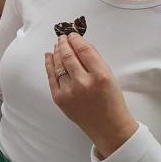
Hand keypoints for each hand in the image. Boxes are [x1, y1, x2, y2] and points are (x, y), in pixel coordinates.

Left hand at [45, 33, 137, 157]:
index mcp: (101, 76)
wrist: (108, 127)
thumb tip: (78, 44)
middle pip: (68, 55)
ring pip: (58, 64)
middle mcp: (83, 83)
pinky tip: (49, 56)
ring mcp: (69, 91)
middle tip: (62, 37)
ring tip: (57, 45)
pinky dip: (49, 64)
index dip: (76, 39)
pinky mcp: (58, 98)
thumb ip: (94, 61)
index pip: (84, 50)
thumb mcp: (110, 77)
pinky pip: (51, 76)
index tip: (72, 34)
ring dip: (56, 52)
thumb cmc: (111, 101)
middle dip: (63, 43)